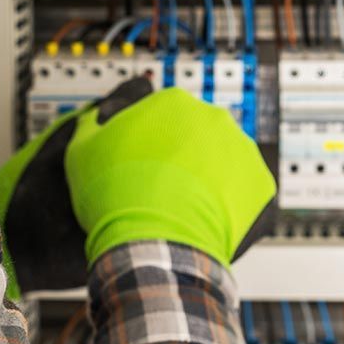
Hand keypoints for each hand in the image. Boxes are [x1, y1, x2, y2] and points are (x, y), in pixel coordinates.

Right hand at [0, 79, 275, 295]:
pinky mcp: (262, 184)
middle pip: (199, 136)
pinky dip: (233, 205)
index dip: (151, 141)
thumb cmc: (115, 194)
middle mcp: (213, 119)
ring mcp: (241, 150)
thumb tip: (98, 122)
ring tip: (186, 209)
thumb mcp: (81, 149)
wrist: (150, 241)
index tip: (142, 163)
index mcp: (173, 102)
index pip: (164, 114)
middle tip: (162, 188)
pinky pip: (248, 192)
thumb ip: (94, 125)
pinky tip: (209, 221)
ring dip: (210, 179)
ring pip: (226, 162)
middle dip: (183, 158)